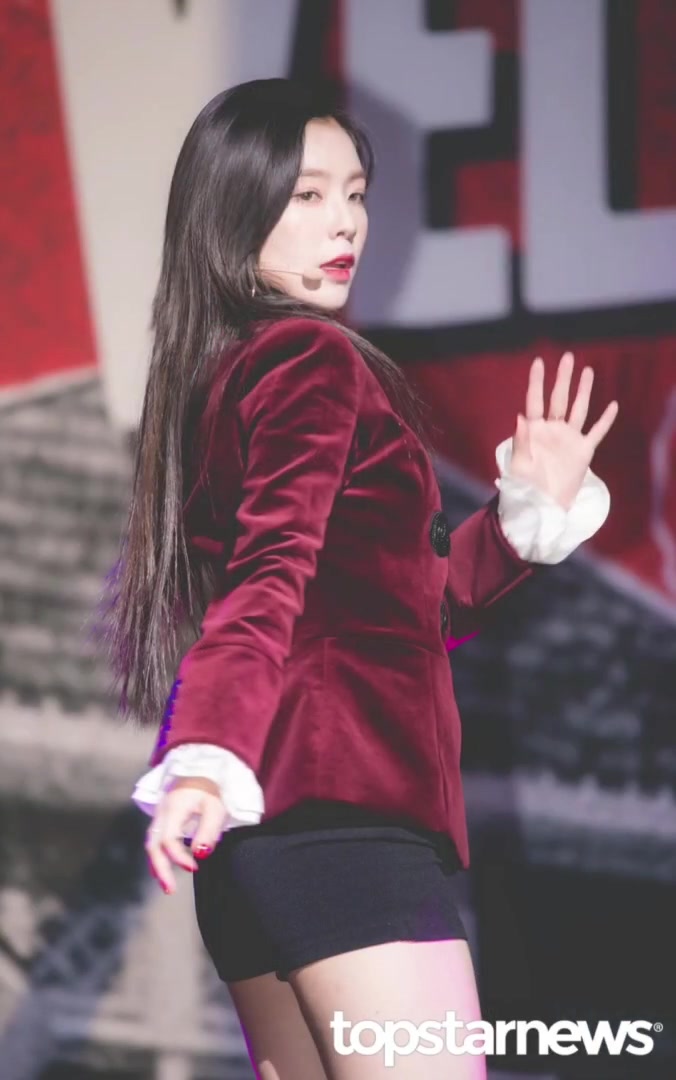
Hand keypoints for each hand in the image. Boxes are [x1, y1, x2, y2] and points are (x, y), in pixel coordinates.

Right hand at [144, 776, 225, 893]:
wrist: (201, 770)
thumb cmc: (210, 789)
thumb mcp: (215, 808)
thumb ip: (208, 831)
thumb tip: (200, 855)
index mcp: (173, 808)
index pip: (168, 839)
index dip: (178, 857)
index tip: (194, 868)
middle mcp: (161, 813)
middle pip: (153, 844)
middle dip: (160, 868)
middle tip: (171, 889)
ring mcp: (159, 816)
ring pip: (151, 843)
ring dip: (157, 865)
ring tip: (167, 885)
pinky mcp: (161, 819)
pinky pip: (154, 840)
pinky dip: (158, 856)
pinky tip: (163, 870)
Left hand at [510, 352, 618, 510]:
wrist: (541, 508)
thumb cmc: (523, 487)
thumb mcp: (518, 464)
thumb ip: (521, 440)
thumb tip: (520, 416)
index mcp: (534, 431)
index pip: (535, 401)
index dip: (537, 381)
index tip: (538, 362)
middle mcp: (552, 430)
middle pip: (559, 399)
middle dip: (563, 378)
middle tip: (568, 357)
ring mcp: (568, 440)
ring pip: (578, 409)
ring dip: (583, 391)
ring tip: (587, 371)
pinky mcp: (582, 452)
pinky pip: (596, 432)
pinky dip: (605, 420)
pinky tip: (612, 405)